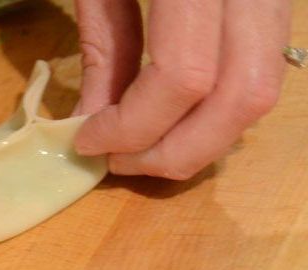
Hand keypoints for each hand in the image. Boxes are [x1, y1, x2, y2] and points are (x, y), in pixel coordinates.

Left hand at [72, 0, 289, 179]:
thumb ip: (102, 48)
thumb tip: (90, 121)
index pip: (182, 79)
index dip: (131, 126)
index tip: (86, 142)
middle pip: (237, 99)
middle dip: (174, 151)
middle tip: (118, 162)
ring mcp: (274, 0)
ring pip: (258, 94)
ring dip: (200, 140)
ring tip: (140, 149)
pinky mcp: (274, 9)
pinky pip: (260, 74)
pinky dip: (216, 112)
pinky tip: (171, 121)